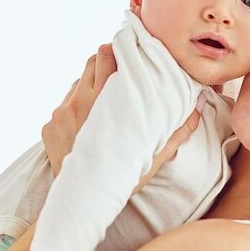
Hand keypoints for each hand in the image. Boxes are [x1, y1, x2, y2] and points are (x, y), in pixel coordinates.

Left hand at [41, 46, 204, 189]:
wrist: (83, 200)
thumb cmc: (122, 178)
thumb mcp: (155, 155)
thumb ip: (178, 130)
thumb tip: (199, 105)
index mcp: (108, 103)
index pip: (108, 56)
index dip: (119, 51)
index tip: (129, 53)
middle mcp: (82, 102)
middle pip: (92, 60)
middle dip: (106, 61)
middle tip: (118, 70)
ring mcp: (62, 112)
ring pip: (78, 81)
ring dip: (91, 84)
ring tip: (104, 100)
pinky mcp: (50, 124)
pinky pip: (64, 103)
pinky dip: (76, 106)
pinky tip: (88, 122)